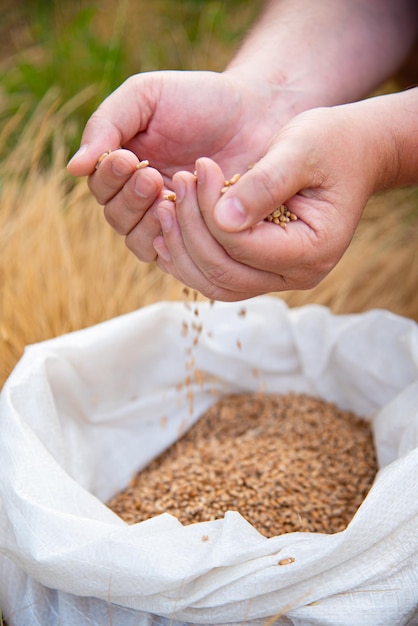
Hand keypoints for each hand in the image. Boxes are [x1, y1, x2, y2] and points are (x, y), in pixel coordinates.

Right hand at [67, 69, 289, 261]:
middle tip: (153, 177)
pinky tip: (186, 219)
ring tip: (169, 194)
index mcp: (125, 166)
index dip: (108, 178)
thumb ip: (108, 124)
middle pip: (116, 217)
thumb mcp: (148, 96)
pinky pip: (171, 256)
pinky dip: (172, 241)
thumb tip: (74, 168)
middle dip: (129, 199)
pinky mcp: (196, 238)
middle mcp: (143, 198)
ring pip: (138, 240)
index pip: (99, 186)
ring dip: (147, 221)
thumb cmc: (202, 100)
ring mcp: (169, 220)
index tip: (128, 158)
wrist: (258, 114)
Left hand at [152, 102, 384, 300]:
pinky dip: (189, 258)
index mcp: (313, 249)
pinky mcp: (261, 269)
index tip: (199, 169)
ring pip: (215, 283)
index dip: (211, 211)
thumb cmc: (330, 145)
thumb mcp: (300, 151)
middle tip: (177, 185)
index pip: (244, 246)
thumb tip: (222, 218)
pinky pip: (217, 277)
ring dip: (183, 249)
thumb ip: (264, 184)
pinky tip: (168, 231)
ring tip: (163, 208)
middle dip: (190, 230)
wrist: (351, 152)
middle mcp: (297, 274)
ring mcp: (278, 277)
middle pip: (225, 273)